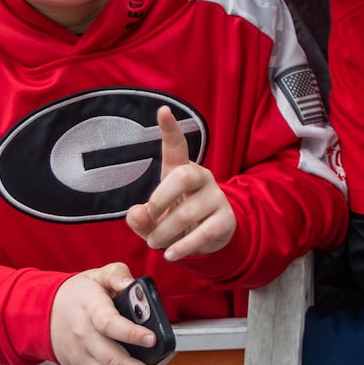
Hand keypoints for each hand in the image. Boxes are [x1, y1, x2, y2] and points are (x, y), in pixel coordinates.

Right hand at [50, 263, 173, 364]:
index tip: (152, 338)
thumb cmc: (77, 295)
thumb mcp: (97, 275)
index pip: (109, 324)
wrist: (44, 313)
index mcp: (90, 309)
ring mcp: (80, 356)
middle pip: (113, 360)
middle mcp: (83, 336)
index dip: (132, 334)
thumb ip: (117, 274)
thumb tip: (132, 283)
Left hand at [126, 106, 235, 259]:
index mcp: (182, 171)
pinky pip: (203, 232)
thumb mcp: (152, 221)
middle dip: (160, 199)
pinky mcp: (226, 219)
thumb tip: (137, 214)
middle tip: (148, 218)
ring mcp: (217, 198)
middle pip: (183, 176)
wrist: (210, 240)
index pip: (177, 146)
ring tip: (155, 244)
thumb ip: (140, 218)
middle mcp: (202, 178)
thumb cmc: (176, 222)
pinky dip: (182, 247)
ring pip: (188, 212)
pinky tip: (171, 254)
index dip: (170, 129)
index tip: (163, 110)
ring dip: (165, 233)